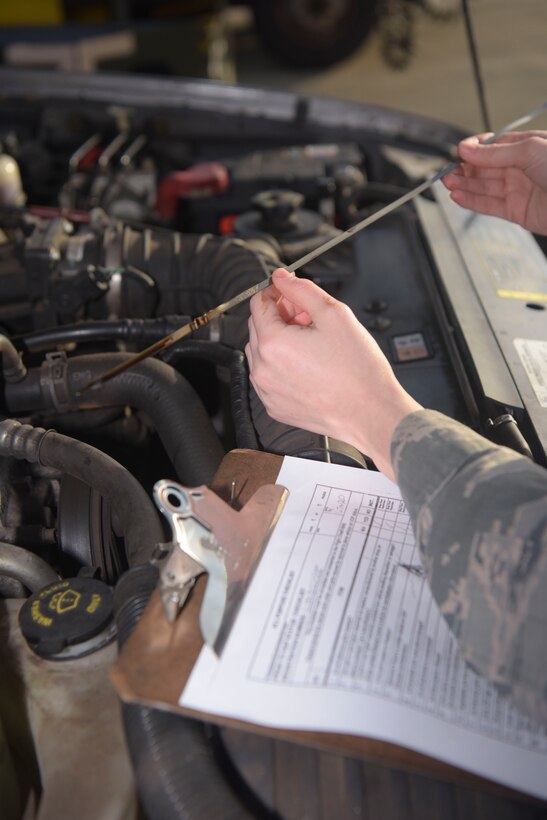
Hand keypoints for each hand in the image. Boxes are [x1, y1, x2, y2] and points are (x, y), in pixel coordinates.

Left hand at [246, 269, 420, 479]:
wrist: (371, 414)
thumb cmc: (358, 369)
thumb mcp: (335, 315)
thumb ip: (303, 291)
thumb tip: (281, 277)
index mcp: (273, 343)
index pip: (258, 304)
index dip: (276, 292)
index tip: (290, 293)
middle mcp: (262, 369)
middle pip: (258, 327)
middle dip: (279, 316)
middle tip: (309, 318)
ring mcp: (266, 391)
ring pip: (260, 353)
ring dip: (278, 341)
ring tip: (311, 343)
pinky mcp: (275, 407)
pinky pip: (268, 378)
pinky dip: (280, 366)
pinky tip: (308, 366)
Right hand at [443, 130, 546, 234]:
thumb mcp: (529, 150)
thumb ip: (495, 153)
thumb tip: (468, 149)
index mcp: (526, 147)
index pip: (492, 146)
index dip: (474, 149)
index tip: (458, 152)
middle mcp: (521, 168)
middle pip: (485, 168)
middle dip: (464, 169)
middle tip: (446, 172)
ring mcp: (518, 190)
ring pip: (484, 187)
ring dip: (464, 185)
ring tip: (447, 184)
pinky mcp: (517, 211)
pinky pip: (489, 206)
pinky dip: (472, 201)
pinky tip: (459, 196)